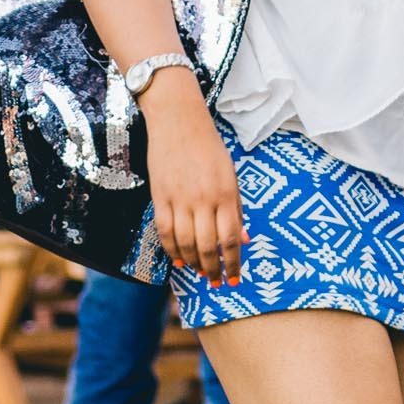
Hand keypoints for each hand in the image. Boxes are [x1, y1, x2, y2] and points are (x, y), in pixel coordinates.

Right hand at [141, 76, 241, 284]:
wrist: (178, 121)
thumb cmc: (210, 148)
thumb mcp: (232, 176)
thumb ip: (236, 209)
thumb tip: (244, 240)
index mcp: (226, 194)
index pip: (230, 239)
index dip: (232, 264)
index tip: (235, 279)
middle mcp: (203, 200)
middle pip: (207, 246)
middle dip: (213, 269)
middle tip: (216, 282)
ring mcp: (179, 199)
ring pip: (185, 243)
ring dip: (193, 263)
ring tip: (199, 273)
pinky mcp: (159, 197)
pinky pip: (164, 231)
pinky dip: (171, 249)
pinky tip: (178, 260)